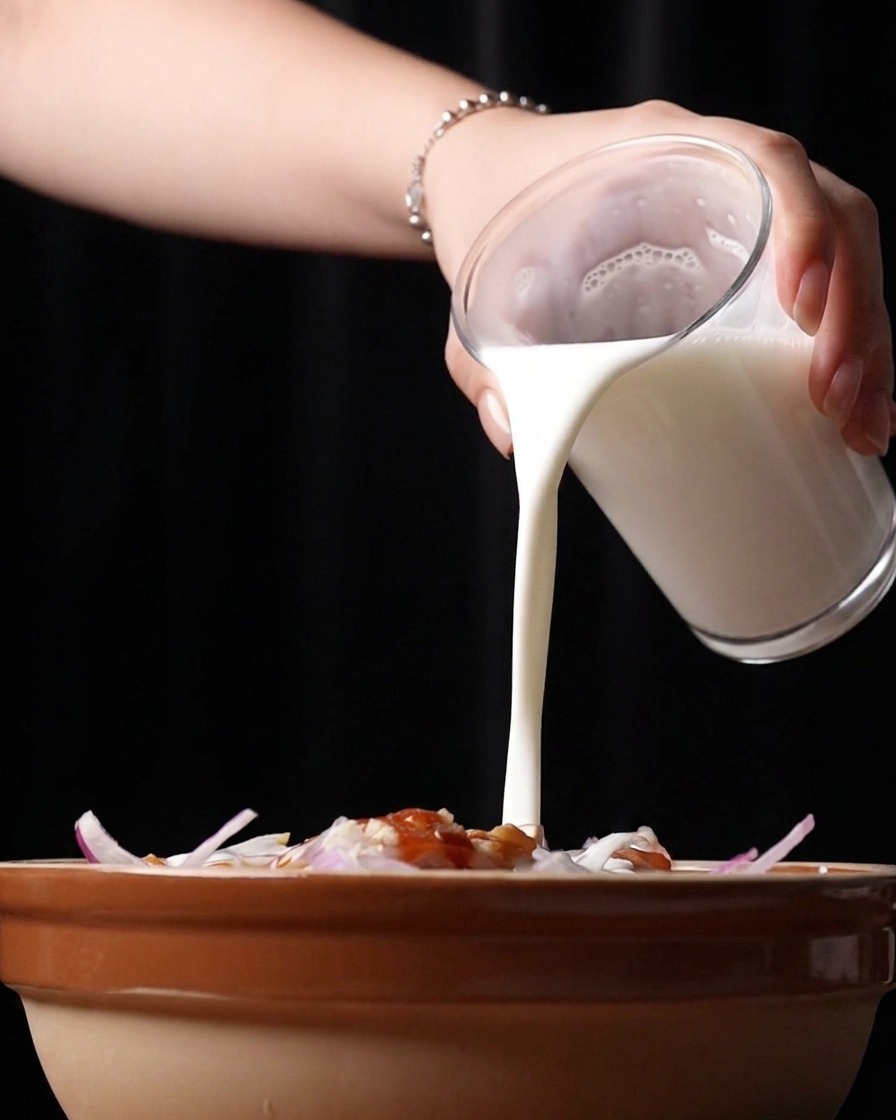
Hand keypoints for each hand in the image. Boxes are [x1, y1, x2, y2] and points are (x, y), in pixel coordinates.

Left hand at [425, 100, 894, 457]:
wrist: (487, 187)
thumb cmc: (488, 223)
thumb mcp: (474, 293)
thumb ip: (480, 365)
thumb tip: (519, 440)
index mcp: (658, 152)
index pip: (766, 163)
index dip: (804, 227)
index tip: (803, 308)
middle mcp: (715, 174)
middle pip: (831, 219)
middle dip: (853, 314)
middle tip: (841, 403)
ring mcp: (738, 214)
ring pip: (841, 258)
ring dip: (864, 340)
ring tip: (860, 425)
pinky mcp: (744, 259)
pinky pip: (819, 285)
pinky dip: (843, 345)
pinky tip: (849, 410)